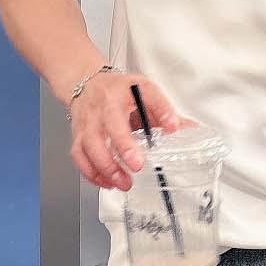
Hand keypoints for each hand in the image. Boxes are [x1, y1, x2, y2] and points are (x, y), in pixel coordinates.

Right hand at [68, 71, 193, 190]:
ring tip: (123, 182)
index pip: (145, 97)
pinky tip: (106, 181)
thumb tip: (187, 128)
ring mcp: (87, 121)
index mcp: (124, 91)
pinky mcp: (78, 135)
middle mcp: (103, 106)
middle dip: (122, 148)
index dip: (159, 111)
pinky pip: (79, 156)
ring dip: (105, 168)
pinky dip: (91, 172)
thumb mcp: (144, 90)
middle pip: (109, 126)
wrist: (86, 83)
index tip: (171, 127)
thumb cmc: (117, 89)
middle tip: (137, 166)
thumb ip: (164, 110)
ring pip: (89, 146)